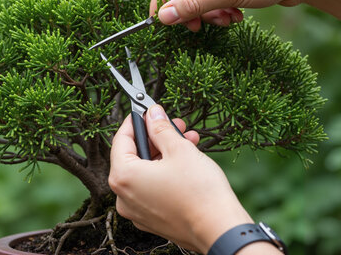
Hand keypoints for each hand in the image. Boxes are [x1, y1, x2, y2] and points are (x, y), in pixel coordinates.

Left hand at [109, 105, 252, 252]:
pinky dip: (166, 173)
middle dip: (156, 137)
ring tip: (188, 141)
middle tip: (174, 124)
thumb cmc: (199, 191)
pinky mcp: (152, 219)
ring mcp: (137, 211)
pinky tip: (187, 162)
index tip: (147, 110)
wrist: (220, 229)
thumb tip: (153, 114)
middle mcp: (124, 197)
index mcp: (123, 177)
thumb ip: (161, 128)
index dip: (136, 121)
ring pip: (146, 172)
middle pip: (134, 156)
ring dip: (165, 154)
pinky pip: (153, 188)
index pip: (121, 140)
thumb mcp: (179, 149)